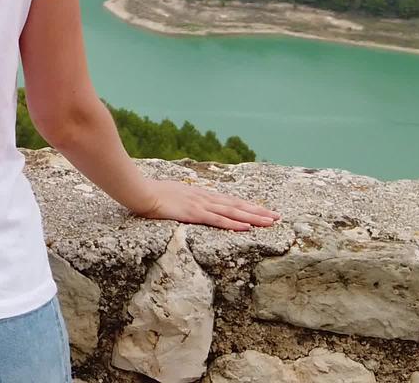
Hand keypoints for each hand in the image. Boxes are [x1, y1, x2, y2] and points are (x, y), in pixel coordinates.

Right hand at [135, 180, 279, 230]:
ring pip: (233, 213)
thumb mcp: (175, 193)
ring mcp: (201, 205)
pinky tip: (246, 228)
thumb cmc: (153, 193)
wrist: (141, 191)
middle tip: (277, 217)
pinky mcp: (194, 214)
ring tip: (270, 222)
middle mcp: (206, 198)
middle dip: (258, 212)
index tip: (264, 209)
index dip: (248, 205)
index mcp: (202, 194)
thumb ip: (187, 198)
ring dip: (253, 218)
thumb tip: (194, 203)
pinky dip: (233, 224)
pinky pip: (217, 220)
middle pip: (237, 206)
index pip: (230, 201)